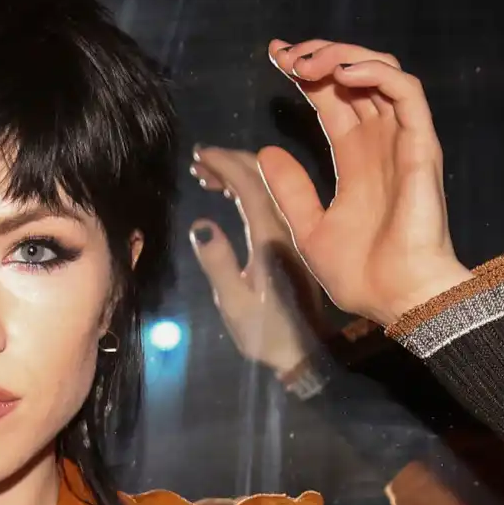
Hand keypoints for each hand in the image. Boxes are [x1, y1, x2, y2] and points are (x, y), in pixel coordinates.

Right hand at [186, 146, 332, 374]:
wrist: (305, 350)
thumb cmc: (267, 332)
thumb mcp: (235, 303)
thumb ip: (219, 263)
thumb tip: (200, 224)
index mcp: (270, 236)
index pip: (249, 183)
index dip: (223, 162)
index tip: (198, 154)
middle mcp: (286, 226)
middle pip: (262, 175)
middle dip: (229, 160)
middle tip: (198, 161)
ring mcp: (292, 231)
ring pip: (267, 185)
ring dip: (238, 172)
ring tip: (206, 174)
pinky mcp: (292, 240)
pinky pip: (271, 199)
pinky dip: (248, 188)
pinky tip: (227, 193)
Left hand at [257, 40, 470, 326]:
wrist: (397, 299)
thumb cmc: (360, 275)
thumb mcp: (308, 228)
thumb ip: (290, 190)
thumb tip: (266, 152)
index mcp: (355, 159)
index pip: (331, 99)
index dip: (305, 73)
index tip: (274, 56)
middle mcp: (379, 143)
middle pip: (354, 77)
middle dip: (318, 55)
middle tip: (285, 55)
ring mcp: (402, 142)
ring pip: (382, 72)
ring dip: (343, 56)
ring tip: (307, 63)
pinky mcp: (420, 146)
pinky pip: (406, 92)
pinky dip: (375, 73)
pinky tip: (341, 75)